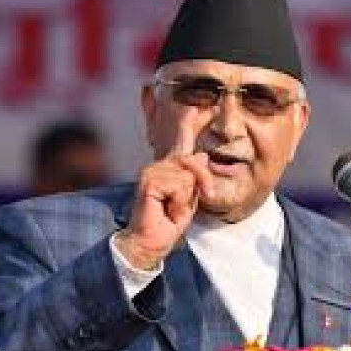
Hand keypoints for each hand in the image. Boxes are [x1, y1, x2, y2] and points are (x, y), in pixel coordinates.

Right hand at [114, 109, 213, 269]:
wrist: (151, 243)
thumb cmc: (168, 223)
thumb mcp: (189, 198)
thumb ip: (195, 178)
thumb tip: (201, 154)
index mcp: (168, 170)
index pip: (180, 145)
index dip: (185, 125)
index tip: (191, 107)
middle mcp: (158, 167)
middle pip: (194, 161)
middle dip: (202, 182)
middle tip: (188, 204)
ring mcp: (151, 171)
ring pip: (189, 175)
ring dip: (187, 198)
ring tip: (171, 209)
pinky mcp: (149, 180)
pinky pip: (180, 185)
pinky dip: (179, 202)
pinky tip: (165, 209)